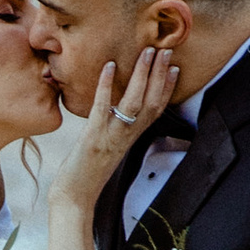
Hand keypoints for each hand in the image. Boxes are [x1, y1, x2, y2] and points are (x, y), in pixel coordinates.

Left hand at [56, 42, 178, 215]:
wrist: (74, 199)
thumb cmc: (88, 174)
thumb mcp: (107, 149)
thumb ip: (115, 131)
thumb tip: (113, 110)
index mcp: (130, 139)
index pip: (155, 111)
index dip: (167, 90)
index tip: (174, 68)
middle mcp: (126, 137)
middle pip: (150, 102)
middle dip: (159, 75)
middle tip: (166, 49)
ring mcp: (111, 138)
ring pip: (134, 103)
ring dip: (142, 76)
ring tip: (146, 52)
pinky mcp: (92, 139)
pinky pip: (102, 109)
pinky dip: (106, 87)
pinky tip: (108, 66)